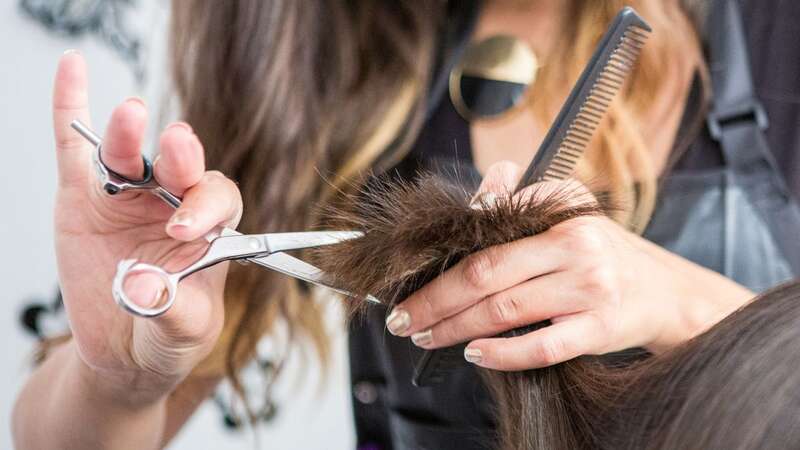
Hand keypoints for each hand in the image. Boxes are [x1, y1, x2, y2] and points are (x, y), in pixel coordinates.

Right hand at [52, 52, 240, 402]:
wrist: (124, 351)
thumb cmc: (167, 334)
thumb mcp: (183, 332)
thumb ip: (169, 310)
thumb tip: (139, 288)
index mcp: (210, 227)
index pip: (219, 199)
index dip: (207, 206)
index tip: (185, 227)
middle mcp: (173, 202)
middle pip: (181, 166)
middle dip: (182, 155)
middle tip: (177, 150)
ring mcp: (128, 196)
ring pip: (130, 154)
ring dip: (130, 133)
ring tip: (132, 117)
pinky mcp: (84, 196)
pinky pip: (76, 147)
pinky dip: (71, 107)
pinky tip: (72, 69)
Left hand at [385, 161, 752, 370]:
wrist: (667, 291)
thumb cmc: (605, 251)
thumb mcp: (570, 210)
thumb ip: (521, 198)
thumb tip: (476, 198)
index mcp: (561, 215)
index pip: (488, 235)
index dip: (442, 257)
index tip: (409, 275)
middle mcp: (576, 248)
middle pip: (486, 274)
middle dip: (435, 298)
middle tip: (403, 317)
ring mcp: (590, 291)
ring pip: (506, 311)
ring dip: (456, 327)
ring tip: (426, 335)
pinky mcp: (600, 329)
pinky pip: (542, 347)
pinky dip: (503, 353)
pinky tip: (475, 353)